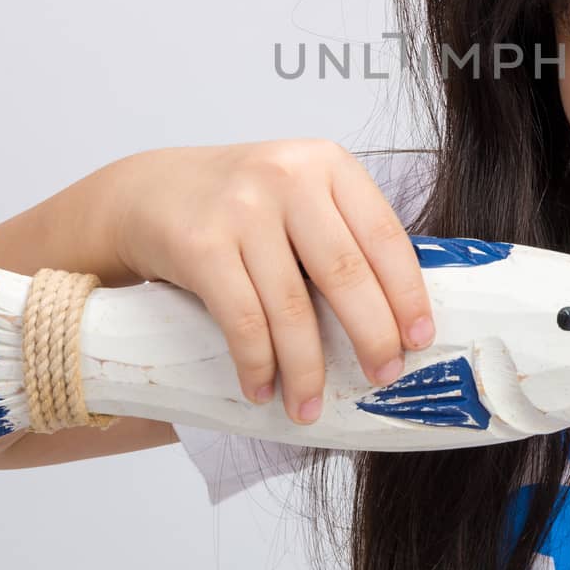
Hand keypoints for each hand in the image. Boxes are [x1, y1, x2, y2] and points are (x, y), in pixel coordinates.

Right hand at [108, 139, 434, 424]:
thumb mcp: (299, 194)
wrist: (149, 191)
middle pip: (345, 273)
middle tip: (383, 377)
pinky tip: (263, 389)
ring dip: (306, 369)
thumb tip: (398, 316)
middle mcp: (288, 178)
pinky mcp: (201, 244)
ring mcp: (242, 208)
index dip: (406, 293)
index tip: (420, 339)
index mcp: (327, 163)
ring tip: (310, 406)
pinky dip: (257, 364)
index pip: (383, 235)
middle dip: (371, 336)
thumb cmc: (242, 203)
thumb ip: (343, 233)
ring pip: (292, 307)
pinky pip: (243, 320)